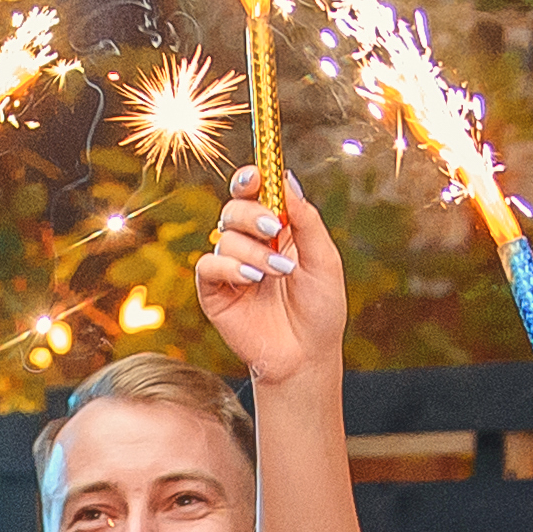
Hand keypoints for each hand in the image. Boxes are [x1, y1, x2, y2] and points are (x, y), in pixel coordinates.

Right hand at [199, 164, 346, 389]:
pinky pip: (209, 264)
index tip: (256, 176)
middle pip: (233, 207)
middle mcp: (250, 243)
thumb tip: (287, 178)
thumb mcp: (323, 259)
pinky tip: (252, 280)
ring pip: (225, 236)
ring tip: (278, 274)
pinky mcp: (215, 291)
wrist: (306, 356)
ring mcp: (231, 266)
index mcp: (276, 229)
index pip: (254, 193)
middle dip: (252, 213)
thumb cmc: (320, 309)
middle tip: (274, 229)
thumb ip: (306, 220)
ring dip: (253, 251)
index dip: (250, 178)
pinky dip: (231, 267)